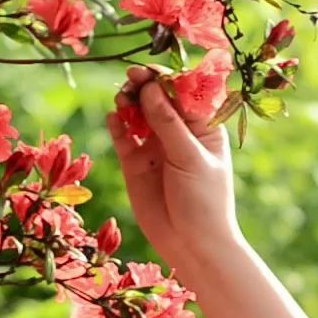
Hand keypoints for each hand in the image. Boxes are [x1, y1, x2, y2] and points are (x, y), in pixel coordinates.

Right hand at [106, 65, 239, 272]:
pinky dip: (117, 125)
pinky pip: (123, 137)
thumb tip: (150, 89)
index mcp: (203, 126)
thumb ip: (169, 124)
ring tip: (122, 100)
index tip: (148, 71)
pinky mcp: (135, 163)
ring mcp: (155, 146)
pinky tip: (114, 119)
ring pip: (138, 114)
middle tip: (130, 79)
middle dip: (144, 86)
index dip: (165, 78)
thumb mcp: (191, 158)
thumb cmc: (204, 201)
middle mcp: (178, 132)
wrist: (192, 245)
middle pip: (157, 98)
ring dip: (129, 102)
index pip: (183, 92)